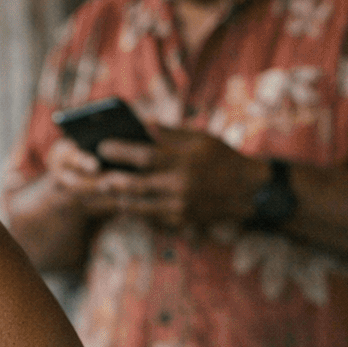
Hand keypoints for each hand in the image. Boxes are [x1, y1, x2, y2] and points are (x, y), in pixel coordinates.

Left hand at [90, 127, 268, 228]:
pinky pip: (150, 218)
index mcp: (185, 160)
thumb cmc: (221, 157)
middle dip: (113, 180)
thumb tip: (139, 124)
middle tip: (99, 176)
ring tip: (109, 189)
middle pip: (136, 185)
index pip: (144, 156)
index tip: (102, 146)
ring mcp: (181, 206)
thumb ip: (169, 133)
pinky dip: (136, 210)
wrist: (249, 190)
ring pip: (139, 206)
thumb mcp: (200, 138)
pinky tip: (126, 202)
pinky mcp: (182, 221)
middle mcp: (181, 185)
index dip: (119, 151)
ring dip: (120, 198)